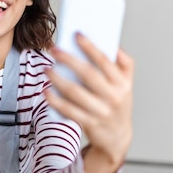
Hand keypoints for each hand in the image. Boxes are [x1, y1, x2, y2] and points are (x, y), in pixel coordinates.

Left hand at [45, 33, 133, 172]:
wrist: (117, 138)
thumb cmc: (117, 104)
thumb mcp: (126, 85)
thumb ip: (124, 64)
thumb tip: (112, 44)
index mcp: (123, 84)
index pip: (105, 61)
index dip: (90, 46)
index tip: (76, 34)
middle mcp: (114, 97)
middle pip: (88, 74)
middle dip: (69, 59)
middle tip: (54, 49)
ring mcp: (102, 112)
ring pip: (75, 92)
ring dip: (58, 79)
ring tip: (47, 69)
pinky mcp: (89, 124)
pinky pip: (69, 110)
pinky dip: (56, 100)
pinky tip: (46, 91)